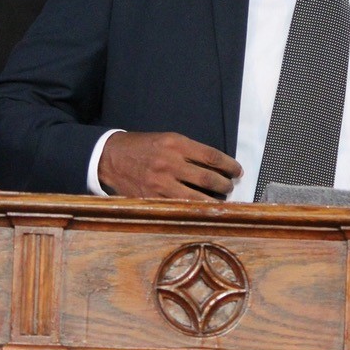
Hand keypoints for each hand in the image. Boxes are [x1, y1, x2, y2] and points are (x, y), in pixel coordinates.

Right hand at [99, 131, 241, 199]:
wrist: (111, 157)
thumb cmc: (143, 147)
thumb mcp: (167, 139)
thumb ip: (190, 151)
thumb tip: (215, 166)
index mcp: (175, 144)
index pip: (211, 157)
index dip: (229, 165)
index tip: (237, 171)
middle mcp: (169, 163)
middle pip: (208, 179)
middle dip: (224, 185)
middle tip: (229, 187)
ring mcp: (160, 184)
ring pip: (197, 198)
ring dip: (213, 202)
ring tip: (219, 202)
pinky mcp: (152, 199)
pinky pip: (179, 208)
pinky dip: (194, 210)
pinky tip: (201, 211)